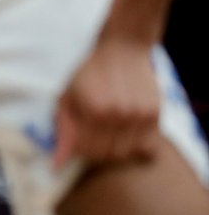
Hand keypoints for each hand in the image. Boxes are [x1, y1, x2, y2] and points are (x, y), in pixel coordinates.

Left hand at [54, 36, 160, 167]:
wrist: (122, 51)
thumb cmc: (89, 74)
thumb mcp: (67, 97)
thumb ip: (63, 130)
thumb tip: (57, 163)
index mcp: (93, 110)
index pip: (84, 150)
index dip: (78, 149)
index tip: (78, 139)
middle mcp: (118, 115)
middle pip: (105, 155)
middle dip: (94, 152)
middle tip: (92, 137)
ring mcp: (139, 116)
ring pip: (126, 155)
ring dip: (114, 152)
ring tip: (108, 136)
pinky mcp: (156, 116)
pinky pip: (147, 149)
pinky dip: (135, 149)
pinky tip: (126, 135)